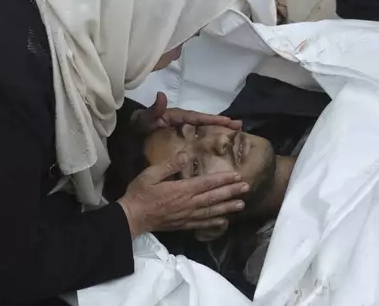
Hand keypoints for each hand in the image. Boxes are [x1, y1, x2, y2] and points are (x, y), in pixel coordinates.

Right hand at [117, 151, 248, 237]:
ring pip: (211, 211)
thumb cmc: (139, 193)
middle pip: (213, 197)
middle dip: (231, 192)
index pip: (206, 183)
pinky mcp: (183, 224)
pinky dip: (214, 223)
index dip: (223, 179)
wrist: (131, 217)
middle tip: (247, 187)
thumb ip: (169, 165)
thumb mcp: (150, 174)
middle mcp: (188, 204)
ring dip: (227, 207)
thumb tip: (186, 155)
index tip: (237, 175)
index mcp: (181, 190)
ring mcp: (187, 216)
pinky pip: (202, 224)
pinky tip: (224, 221)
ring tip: (242, 204)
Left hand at [131, 92, 241, 133]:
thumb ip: (153, 109)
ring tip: (234, 133)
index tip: (229, 122)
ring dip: (216, 130)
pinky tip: (215, 145)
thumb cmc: (137, 125)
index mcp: (176, 116)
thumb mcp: (144, 118)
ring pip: (201, 128)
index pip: (198, 117)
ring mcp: (179, 128)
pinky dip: (206, 138)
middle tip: (239, 126)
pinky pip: (195, 136)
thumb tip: (162, 95)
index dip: (213, 119)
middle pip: (204, 122)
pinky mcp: (177, 136)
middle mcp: (180, 120)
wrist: (127, 134)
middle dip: (221, 123)